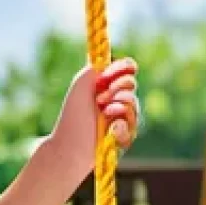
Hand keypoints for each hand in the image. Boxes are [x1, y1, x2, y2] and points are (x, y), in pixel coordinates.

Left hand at [50, 57, 139, 176]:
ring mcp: (118, 119)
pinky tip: (112, 130)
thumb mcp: (81, 85)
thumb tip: (107, 59)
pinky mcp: (122, 138)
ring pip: (134, 106)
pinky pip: (133, 128)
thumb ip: (95, 68)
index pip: (124, 71)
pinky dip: (123, 127)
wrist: (71, 145)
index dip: (124, 68)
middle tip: (101, 98)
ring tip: (105, 113)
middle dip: (120, 88)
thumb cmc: (73, 116)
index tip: (118, 71)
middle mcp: (111, 101)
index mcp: (101, 86)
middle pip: (131, 86)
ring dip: (121, 107)